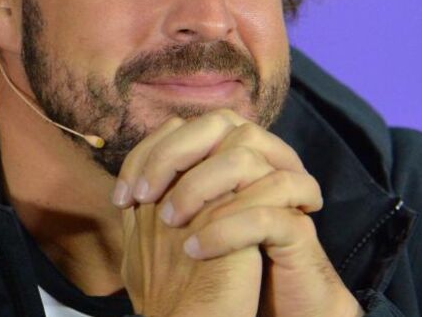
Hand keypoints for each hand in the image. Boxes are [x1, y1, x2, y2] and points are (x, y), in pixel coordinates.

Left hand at [114, 110, 362, 316]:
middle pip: (220, 123)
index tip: (123, 196)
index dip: (151, 152)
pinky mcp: (298, 225)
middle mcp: (262, 161)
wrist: (274, 309)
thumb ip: (166, 200)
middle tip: (144, 197)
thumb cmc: (227, 267)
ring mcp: (284, 189)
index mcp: (233, 156)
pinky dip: (224, 229)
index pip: (190, 127)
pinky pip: (264, 213)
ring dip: (198, 187)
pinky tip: (196, 250)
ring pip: (243, 158)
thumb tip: (125, 185)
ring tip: (169, 222)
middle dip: (173, 155)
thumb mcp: (189, 228)